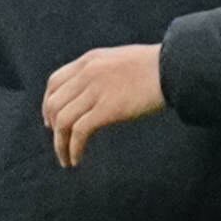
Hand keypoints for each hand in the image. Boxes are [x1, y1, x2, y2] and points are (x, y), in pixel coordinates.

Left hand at [41, 44, 166, 169]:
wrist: (173, 67)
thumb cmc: (155, 66)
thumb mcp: (120, 61)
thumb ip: (103, 73)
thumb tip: (97, 94)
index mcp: (89, 61)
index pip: (54, 82)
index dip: (47, 104)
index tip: (50, 120)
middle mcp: (87, 74)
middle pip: (54, 104)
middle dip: (52, 127)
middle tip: (59, 143)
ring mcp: (95, 91)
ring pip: (62, 121)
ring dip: (60, 144)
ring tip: (66, 159)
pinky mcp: (107, 109)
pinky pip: (79, 132)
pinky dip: (73, 148)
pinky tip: (76, 159)